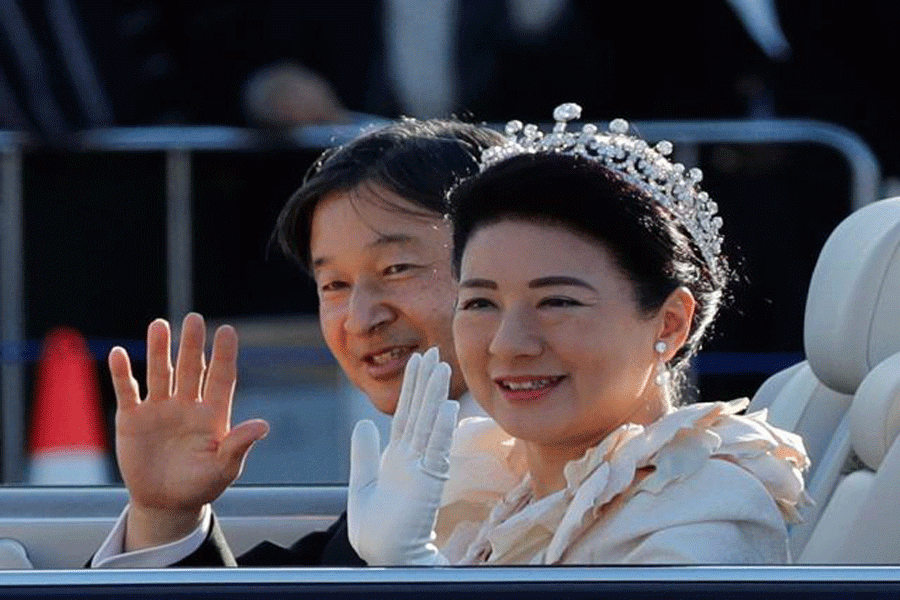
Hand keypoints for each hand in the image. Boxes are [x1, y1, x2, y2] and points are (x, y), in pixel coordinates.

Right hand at [111, 313, 268, 550]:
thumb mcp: (223, 468)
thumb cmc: (201, 485)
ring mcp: (160, 409)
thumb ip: (238, 445)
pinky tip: (118, 353)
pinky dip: (122, 373)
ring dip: (158, 350)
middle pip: (190, 368)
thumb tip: (263, 426)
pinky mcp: (132, 418)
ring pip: (159, 373)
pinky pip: (128, 391)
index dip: (224, 355)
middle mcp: (187, 404)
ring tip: (159, 325)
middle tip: (193, 319)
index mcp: (213, 413)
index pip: (220, 377)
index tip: (228, 330)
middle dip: (191, 344)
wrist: (166, 503)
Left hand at [348, 347, 458, 565]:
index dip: (412, 387)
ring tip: (441, 368)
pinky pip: (435, 449)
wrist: (385, 556)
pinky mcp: (428, 481)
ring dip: (435, 396)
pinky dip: (440, 427)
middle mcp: (413, 457)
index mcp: (398, 456)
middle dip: (426, 382)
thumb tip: (362, 423)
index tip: (419, 361)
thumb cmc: (376, 529)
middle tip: (433, 352)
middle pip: (420, 411)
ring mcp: (423, 468)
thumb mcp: (363, 482)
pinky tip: (446, 405)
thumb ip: (364, 453)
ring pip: (429, 424)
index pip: (406, 414)